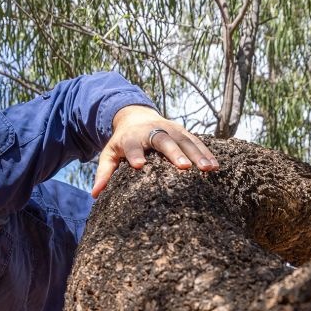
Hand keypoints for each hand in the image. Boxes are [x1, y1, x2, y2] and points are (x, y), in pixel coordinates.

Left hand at [91, 104, 217, 196]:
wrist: (135, 116)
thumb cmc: (122, 142)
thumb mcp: (109, 153)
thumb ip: (104, 172)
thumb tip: (95, 194)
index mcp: (131, 137)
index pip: (132, 145)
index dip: (136, 154)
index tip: (140, 166)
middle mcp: (152, 130)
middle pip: (163, 140)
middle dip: (174, 153)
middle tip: (184, 168)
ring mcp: (170, 129)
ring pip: (185, 140)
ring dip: (197, 154)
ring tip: (208, 169)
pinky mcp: (182, 131)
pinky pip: (196, 141)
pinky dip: (206, 153)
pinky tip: (216, 166)